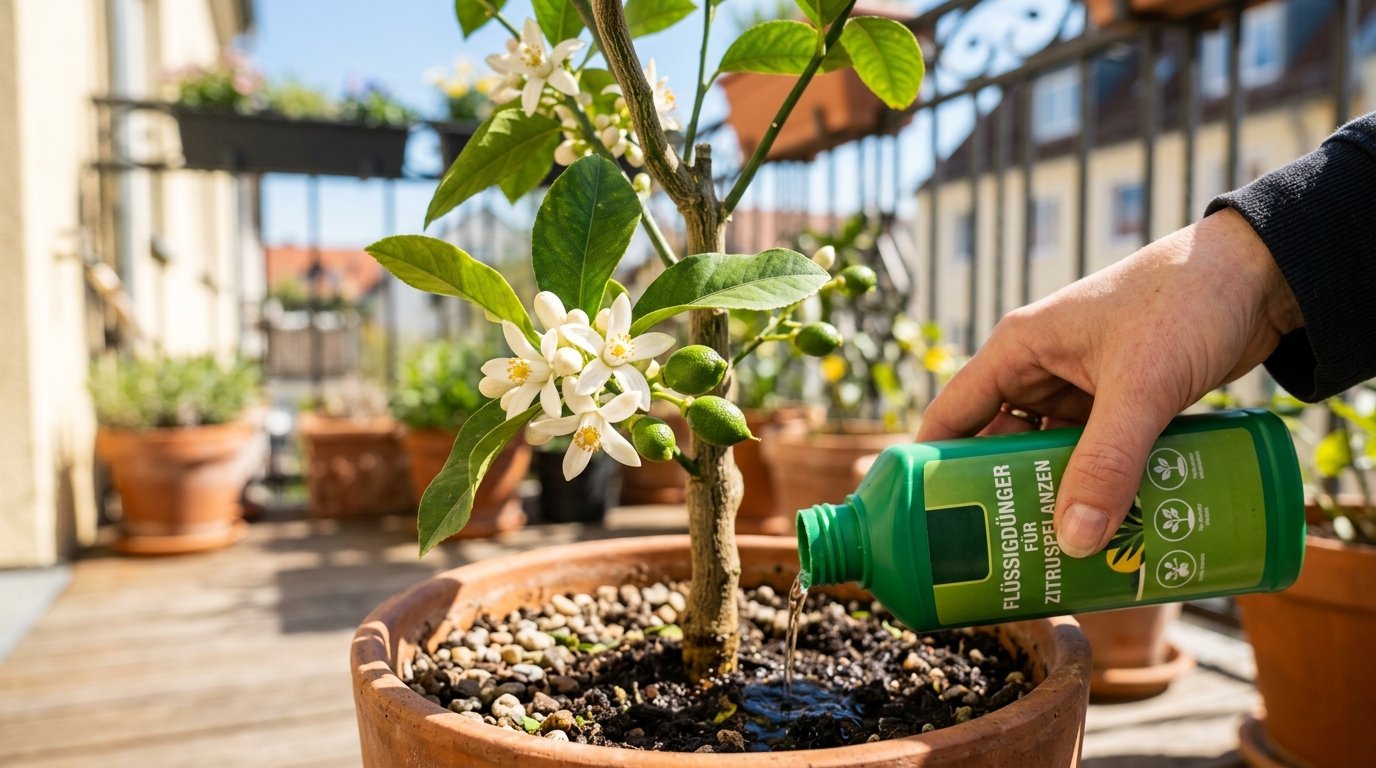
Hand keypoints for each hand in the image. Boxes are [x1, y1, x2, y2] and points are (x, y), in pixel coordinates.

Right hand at [916, 208, 1302, 556]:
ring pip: (1049, 455)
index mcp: (1020, 348)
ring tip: (1051, 553)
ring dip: (1053, 496)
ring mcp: (1082, 388)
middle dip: (999, 495)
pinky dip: (1094, 487)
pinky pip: (1094, 456)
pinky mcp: (1122, 402)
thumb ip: (1109, 462)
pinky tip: (1102, 526)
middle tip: (998, 556)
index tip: (921, 523)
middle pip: (999, 444)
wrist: (1267, 274)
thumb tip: (1074, 541)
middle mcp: (1041, 368)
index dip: (930, 467)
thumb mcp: (1142, 385)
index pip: (952, 414)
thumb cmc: (1190, 300)